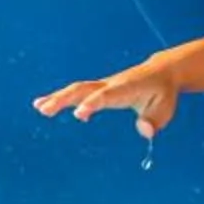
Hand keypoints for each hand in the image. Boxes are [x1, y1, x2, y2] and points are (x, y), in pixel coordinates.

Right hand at [35, 58, 182, 136]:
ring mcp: (103, 85)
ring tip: (38, 107)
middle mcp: (111, 84)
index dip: (92, 104)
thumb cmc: (163, 93)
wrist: (162, 72)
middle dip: (63, 99)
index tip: (78, 114)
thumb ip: (154, 121)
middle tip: (44, 109)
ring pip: (77, 89)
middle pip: (83, 89)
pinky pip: (79, 92)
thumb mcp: (165, 109)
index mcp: (126, 89)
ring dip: (57, 97)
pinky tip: (45, 107)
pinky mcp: (100, 89)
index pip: (106, 96)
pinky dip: (62, 97)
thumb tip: (145, 131)